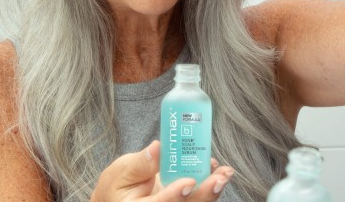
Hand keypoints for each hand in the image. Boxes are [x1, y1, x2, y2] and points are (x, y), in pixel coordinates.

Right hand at [91, 140, 233, 200]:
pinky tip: (218, 172)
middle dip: (204, 195)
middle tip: (218, 178)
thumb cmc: (119, 185)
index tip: (189, 182)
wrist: (120, 198)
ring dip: (212, 191)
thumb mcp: (122, 171)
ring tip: (225, 173)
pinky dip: (210, 187)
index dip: (174, 196)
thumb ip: (140, 163)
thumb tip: (157, 148)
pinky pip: (197, 200)